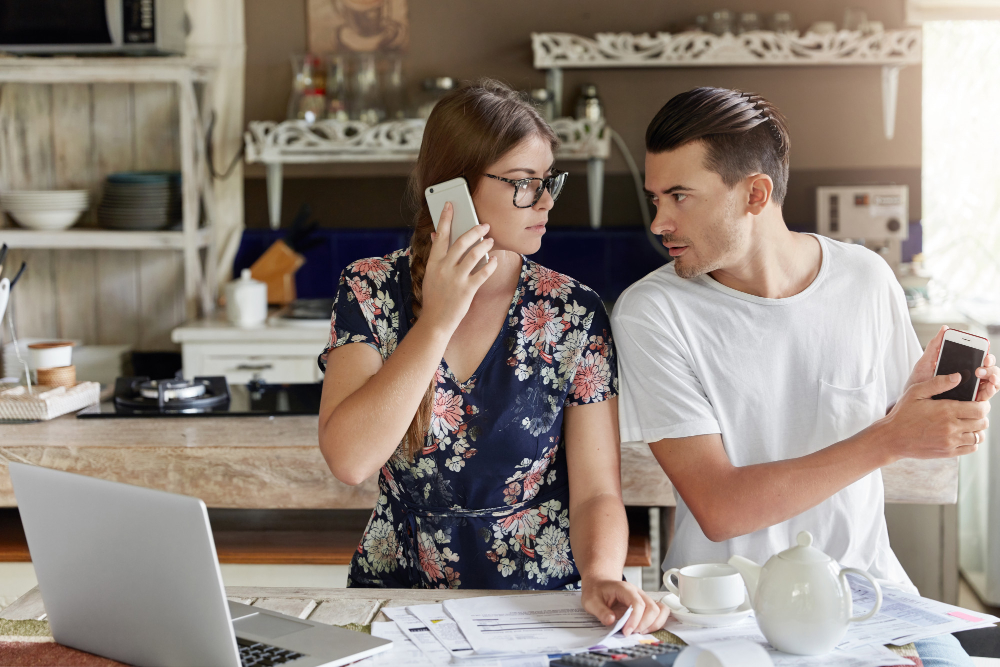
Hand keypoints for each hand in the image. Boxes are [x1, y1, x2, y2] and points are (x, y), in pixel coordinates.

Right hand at [418, 202, 496, 333]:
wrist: (435, 322)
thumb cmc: (435, 297)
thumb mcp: (431, 275)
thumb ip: (436, 256)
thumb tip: (436, 235)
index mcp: (433, 263)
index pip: (440, 235)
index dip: (445, 218)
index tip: (450, 205)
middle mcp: (444, 268)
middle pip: (461, 242)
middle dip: (474, 230)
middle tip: (485, 225)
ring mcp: (455, 279)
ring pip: (473, 255)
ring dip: (485, 245)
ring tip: (491, 241)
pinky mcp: (467, 290)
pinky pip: (483, 273)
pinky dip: (490, 264)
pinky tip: (494, 259)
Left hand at [581, 578, 669, 635]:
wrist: (600, 584)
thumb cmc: (596, 592)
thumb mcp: (591, 601)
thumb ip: (600, 611)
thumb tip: (610, 620)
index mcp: (625, 589)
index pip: (638, 603)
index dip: (635, 620)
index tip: (626, 632)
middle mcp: (638, 592)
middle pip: (652, 608)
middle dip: (644, 624)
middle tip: (630, 633)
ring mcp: (644, 598)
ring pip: (660, 610)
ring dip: (653, 624)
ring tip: (639, 632)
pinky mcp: (646, 605)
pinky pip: (660, 612)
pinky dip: (657, 623)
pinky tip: (645, 629)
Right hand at [878, 372, 989, 461]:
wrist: (892, 438)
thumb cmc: (903, 413)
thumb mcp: (915, 392)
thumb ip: (938, 383)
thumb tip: (958, 376)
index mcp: (946, 410)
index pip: (980, 409)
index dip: (984, 405)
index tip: (979, 402)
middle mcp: (951, 427)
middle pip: (982, 422)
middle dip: (981, 416)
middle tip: (972, 412)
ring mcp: (950, 442)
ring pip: (979, 436)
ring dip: (977, 429)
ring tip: (967, 424)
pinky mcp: (948, 452)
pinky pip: (972, 448)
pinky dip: (972, 442)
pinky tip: (961, 435)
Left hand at [905, 326, 997, 401]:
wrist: (910, 400)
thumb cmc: (918, 381)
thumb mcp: (925, 363)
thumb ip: (935, 347)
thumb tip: (944, 328)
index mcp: (962, 366)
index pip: (980, 358)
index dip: (986, 355)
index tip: (984, 355)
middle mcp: (970, 377)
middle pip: (990, 370)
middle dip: (991, 368)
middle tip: (979, 369)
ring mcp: (972, 390)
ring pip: (991, 383)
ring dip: (993, 379)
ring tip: (986, 380)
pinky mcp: (970, 403)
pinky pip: (984, 397)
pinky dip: (989, 392)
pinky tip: (985, 390)